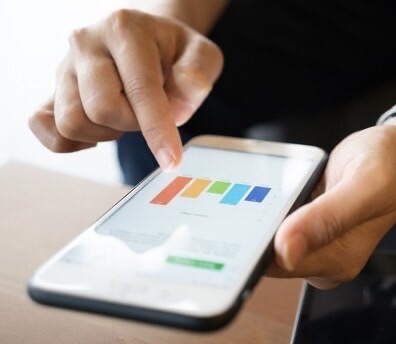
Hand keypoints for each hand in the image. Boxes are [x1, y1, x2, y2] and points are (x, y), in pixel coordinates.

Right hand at [29, 9, 222, 169]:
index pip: (139, 89)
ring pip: (73, 122)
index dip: (158, 130)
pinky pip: (45, 128)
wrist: (149, 40)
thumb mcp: (202, 53)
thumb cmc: (175, 51)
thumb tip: (179, 108)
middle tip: (150, 113)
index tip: (171, 161)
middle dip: (134, 125)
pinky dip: (72, 142)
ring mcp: (64, 66)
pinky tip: (100, 130)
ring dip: (107, 133)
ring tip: (127, 114)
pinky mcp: (52, 89)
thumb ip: (199, 73)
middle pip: (101, 109)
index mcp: (125, 29)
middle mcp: (86, 43)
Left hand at [267, 122, 395, 288]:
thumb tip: (286, 250)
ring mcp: (314, 246)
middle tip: (264, 190)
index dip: (255, 241)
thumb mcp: (365, 184)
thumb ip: (327, 217)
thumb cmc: (388, 165)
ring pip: (268, 237)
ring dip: (262, 212)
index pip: (277, 263)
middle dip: (257, 224)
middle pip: (268, 252)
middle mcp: (324, 261)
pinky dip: (271, 205)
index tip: (244, 215)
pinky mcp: (306, 231)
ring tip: (279, 186)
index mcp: (339, 260)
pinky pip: (275, 223)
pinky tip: (282, 188)